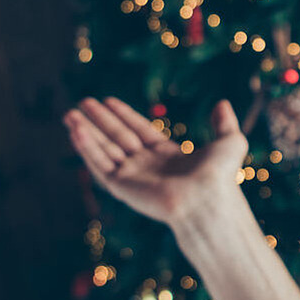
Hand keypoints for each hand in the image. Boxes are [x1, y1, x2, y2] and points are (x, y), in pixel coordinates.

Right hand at [63, 97, 247, 225]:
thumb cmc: (220, 176)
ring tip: (70, 114)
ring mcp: (133, 177)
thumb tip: (222, 104)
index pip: (139, 131)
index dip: (124, 116)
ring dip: (86, 131)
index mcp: (167, 157)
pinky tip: (75, 131)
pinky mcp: (122, 187)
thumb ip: (224, 123)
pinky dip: (86, 148)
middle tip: (83, 103)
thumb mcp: (229, 142)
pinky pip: (99, 164)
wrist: (206, 199)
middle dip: (99, 120)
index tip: (108, 100)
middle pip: (117, 138)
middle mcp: (147, 167)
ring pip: (103, 150)